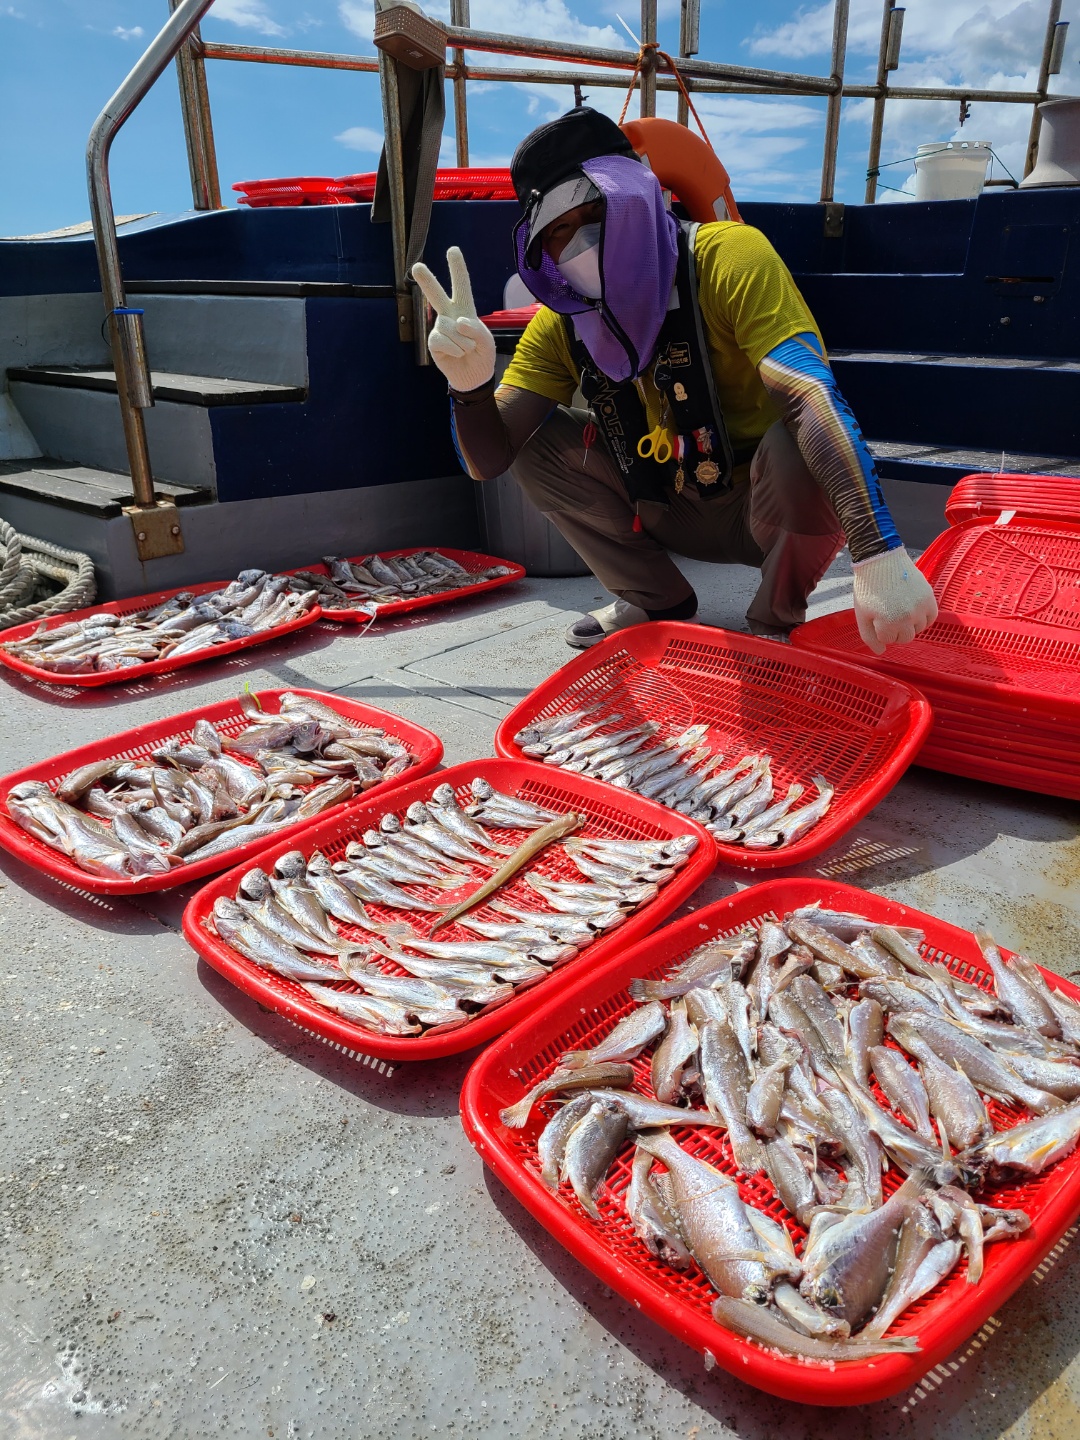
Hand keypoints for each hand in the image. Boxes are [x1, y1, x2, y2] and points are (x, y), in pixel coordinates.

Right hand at [411, 246, 495, 392]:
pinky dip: (454, 348)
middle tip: (417, 266)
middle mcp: (449, 315)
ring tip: (467, 349)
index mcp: (465, 309)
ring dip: (463, 341)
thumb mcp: (487, 341)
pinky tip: (457, 354)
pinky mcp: (434, 343)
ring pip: (448, 326)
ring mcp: (440, 328)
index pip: (462, 285)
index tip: (453, 250)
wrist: (473, 377)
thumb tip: (458, 322)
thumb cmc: (481, 354)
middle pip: (436, 294)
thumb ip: (476, 329)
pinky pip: (442, 339)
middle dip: (426, 280)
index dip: (457, 268)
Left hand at [852, 546, 937, 654]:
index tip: (878, 617)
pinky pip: (932, 617)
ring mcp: (920, 607)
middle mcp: (907, 618)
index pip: (889, 640)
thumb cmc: (868, 588)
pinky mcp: (930, 597)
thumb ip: (869, 637)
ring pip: (919, 629)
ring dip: (910, 623)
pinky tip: (914, 609)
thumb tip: (881, 652)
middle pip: (906, 638)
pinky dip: (924, 617)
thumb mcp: (862, 614)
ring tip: (900, 608)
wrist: (881, 560)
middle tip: (889, 614)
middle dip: (896, 630)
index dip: (881, 630)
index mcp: (888, 623)